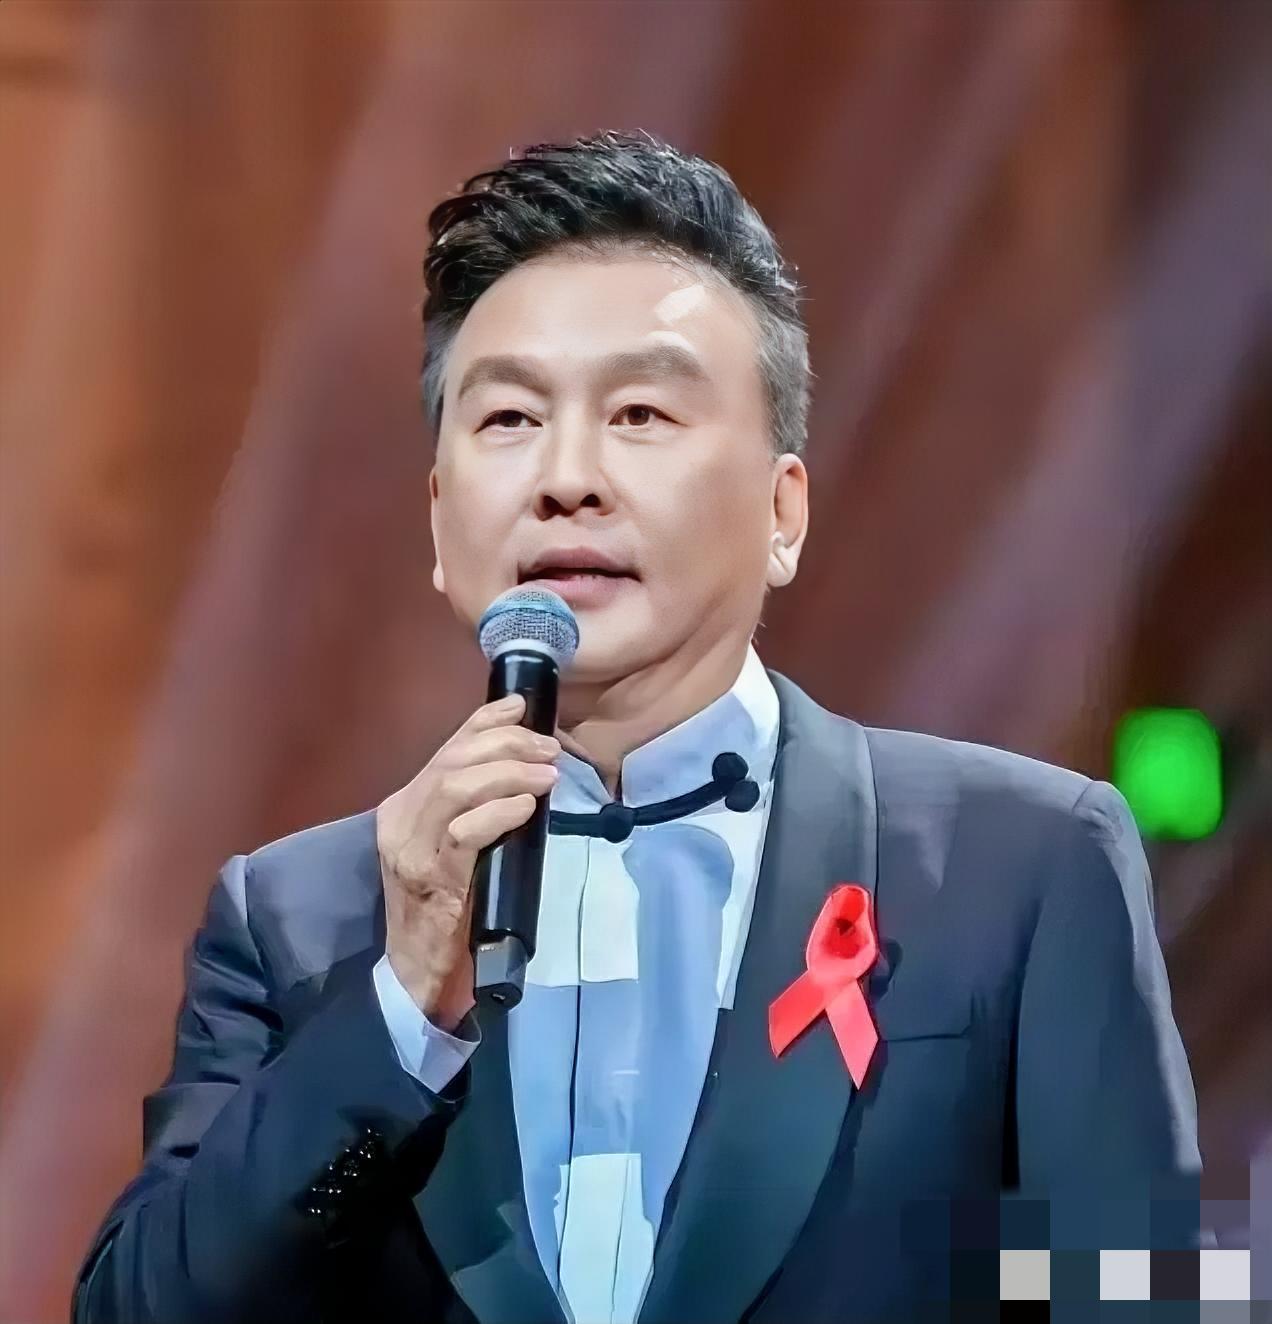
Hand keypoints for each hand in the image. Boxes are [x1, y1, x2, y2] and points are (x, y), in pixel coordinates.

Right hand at [376, 693, 559, 1030]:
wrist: (418, 971)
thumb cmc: (447, 907)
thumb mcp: (459, 845)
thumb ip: (476, 808)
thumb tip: (525, 768)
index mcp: (404, 807)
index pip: (445, 749)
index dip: (483, 721)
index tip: (520, 704)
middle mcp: (401, 821)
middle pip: (452, 761)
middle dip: (505, 743)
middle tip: (549, 746)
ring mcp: (411, 850)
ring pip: (455, 789)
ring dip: (507, 773)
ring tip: (546, 772)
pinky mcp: (430, 879)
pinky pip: (464, 833)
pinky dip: (497, 813)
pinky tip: (525, 806)